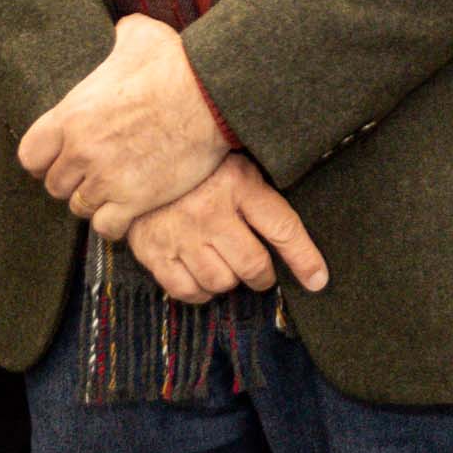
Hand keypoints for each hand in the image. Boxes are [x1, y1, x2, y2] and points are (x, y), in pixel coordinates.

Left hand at [18, 14, 230, 239]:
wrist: (212, 94)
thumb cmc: (176, 63)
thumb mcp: (140, 36)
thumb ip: (121, 35)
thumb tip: (123, 27)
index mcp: (71, 116)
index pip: (30, 155)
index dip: (44, 159)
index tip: (61, 156)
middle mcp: (81, 151)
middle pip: (55, 185)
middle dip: (72, 180)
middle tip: (94, 171)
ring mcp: (107, 179)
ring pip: (80, 207)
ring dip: (95, 200)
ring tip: (114, 189)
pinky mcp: (136, 200)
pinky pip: (106, 227)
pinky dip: (115, 222)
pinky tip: (128, 209)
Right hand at [127, 154, 330, 305]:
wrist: (134, 161)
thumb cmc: (198, 170)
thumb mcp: (236, 166)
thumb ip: (262, 194)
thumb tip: (295, 235)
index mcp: (238, 184)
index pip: (282, 228)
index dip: (305, 259)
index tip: (318, 280)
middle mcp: (209, 211)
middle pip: (253, 265)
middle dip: (263, 276)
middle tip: (261, 272)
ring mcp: (179, 234)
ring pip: (221, 282)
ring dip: (230, 281)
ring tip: (226, 264)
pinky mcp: (153, 252)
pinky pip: (188, 291)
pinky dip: (200, 291)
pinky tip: (201, 273)